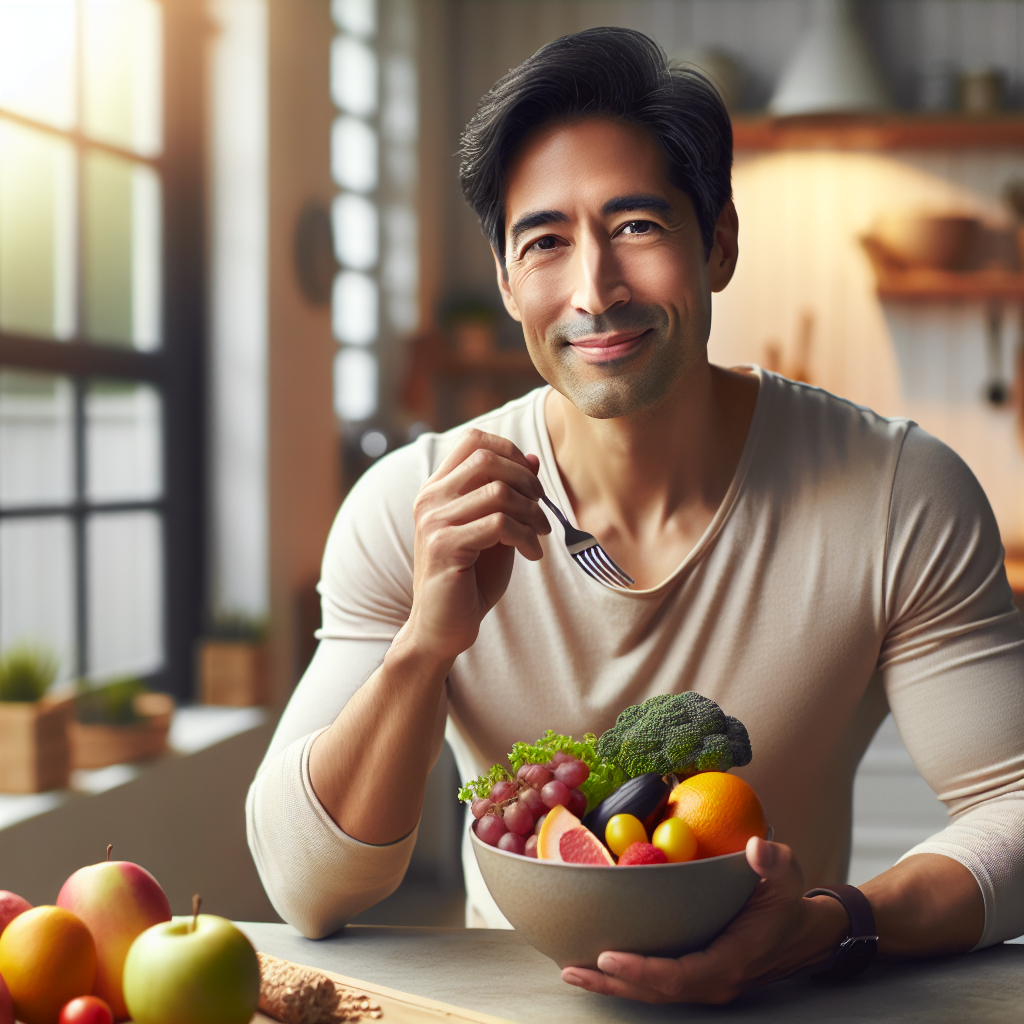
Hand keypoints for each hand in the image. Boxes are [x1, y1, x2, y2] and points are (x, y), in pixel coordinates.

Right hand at [405, 428, 550, 662]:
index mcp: (438, 489)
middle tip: (543, 510)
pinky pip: (498, 524)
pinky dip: (525, 537)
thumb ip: (507, 495)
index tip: (531, 482)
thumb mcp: (494, 529)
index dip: (510, 451)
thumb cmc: (471, 579)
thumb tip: (532, 458)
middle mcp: (430, 499)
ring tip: (540, 535)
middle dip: (527, 482)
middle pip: (488, 460)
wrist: (443, 627)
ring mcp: (433, 521)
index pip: (474, 441)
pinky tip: (531, 555)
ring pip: (498, 492)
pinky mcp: (444, 546)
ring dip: (531, 513)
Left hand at [561, 837, 849, 1003]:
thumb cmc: (787, 901)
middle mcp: (715, 980)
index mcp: (732, 959)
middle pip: (657, 990)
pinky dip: (625, 978)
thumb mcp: (786, 875)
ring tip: (571, 971)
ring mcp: (705, 984)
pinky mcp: (696, 977)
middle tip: (572, 968)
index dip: (644, 969)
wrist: (801, 933)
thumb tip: (756, 847)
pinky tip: (595, 966)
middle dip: (612, 982)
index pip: (682, 974)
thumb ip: (772, 862)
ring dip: (611, 984)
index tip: (608, 955)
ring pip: (652, 992)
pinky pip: (656, 983)